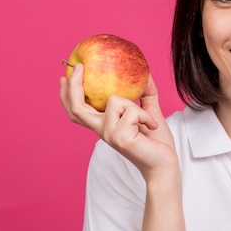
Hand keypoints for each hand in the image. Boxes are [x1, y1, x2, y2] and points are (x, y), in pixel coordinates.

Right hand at [60, 63, 178, 181]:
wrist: (164, 164)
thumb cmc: (156, 142)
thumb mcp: (149, 112)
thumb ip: (145, 94)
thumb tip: (145, 74)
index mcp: (105, 125)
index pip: (78, 111)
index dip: (68, 94)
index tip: (66, 75)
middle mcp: (102, 131)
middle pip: (77, 108)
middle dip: (73, 86)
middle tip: (79, 67)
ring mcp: (109, 135)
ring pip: (114, 100)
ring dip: (136, 106)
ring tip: (147, 121)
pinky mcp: (120, 138)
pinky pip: (132, 111)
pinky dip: (145, 115)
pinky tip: (151, 127)